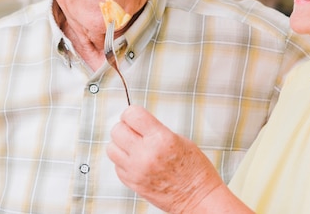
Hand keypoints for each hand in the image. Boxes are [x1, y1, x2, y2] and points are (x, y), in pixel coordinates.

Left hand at [107, 106, 225, 212]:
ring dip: (120, 144)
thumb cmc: (195, 170)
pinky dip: (123, 161)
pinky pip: (117, 165)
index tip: (134, 115)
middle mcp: (146, 154)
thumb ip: (155, 130)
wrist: (198, 198)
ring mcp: (136, 170)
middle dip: (124, 127)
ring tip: (133, 146)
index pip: (132, 115)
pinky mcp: (132, 183)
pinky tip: (137, 161)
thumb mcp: (180, 140)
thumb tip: (137, 124)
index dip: (131, 112)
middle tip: (134, 130)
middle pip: (117, 130)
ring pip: (111, 148)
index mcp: (161, 139)